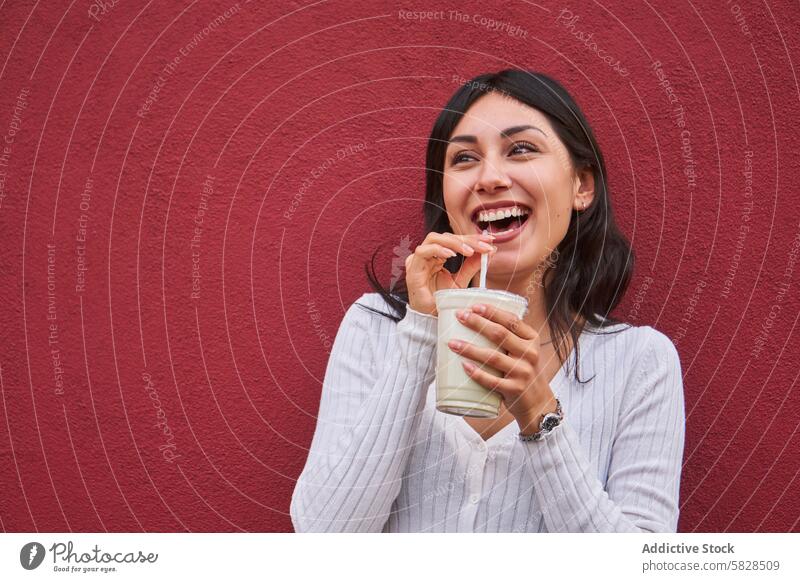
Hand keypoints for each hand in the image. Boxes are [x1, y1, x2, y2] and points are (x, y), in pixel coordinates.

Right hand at [405, 232, 496, 316]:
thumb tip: (490, 251)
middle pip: (446, 236)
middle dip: (467, 239)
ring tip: (470, 251)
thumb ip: (472, 266)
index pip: (455, 240)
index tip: (490, 241)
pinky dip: (438, 250)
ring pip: (434, 239)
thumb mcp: (461, 281)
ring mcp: (418, 260)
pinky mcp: (413, 268)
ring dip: (454, 242)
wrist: (428, 318)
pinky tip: (452, 254)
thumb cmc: (440, 300)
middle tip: (484, 245)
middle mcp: (427, 254)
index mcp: (437, 255)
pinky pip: (423, 252)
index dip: (473, 238)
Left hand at [446, 302, 557, 432]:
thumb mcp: (524, 351)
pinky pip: (491, 381)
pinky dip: (477, 373)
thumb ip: (510, 337)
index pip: (512, 320)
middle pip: (500, 334)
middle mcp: (530, 354)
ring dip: (470, 348)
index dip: (492, 311)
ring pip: (493, 357)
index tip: (474, 306)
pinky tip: (464, 366)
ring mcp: (523, 372)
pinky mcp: (514, 390)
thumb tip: (478, 318)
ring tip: (452, 343)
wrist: (538, 402)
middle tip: (459, 316)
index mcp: (531, 340)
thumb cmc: (524, 371)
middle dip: (477, 323)